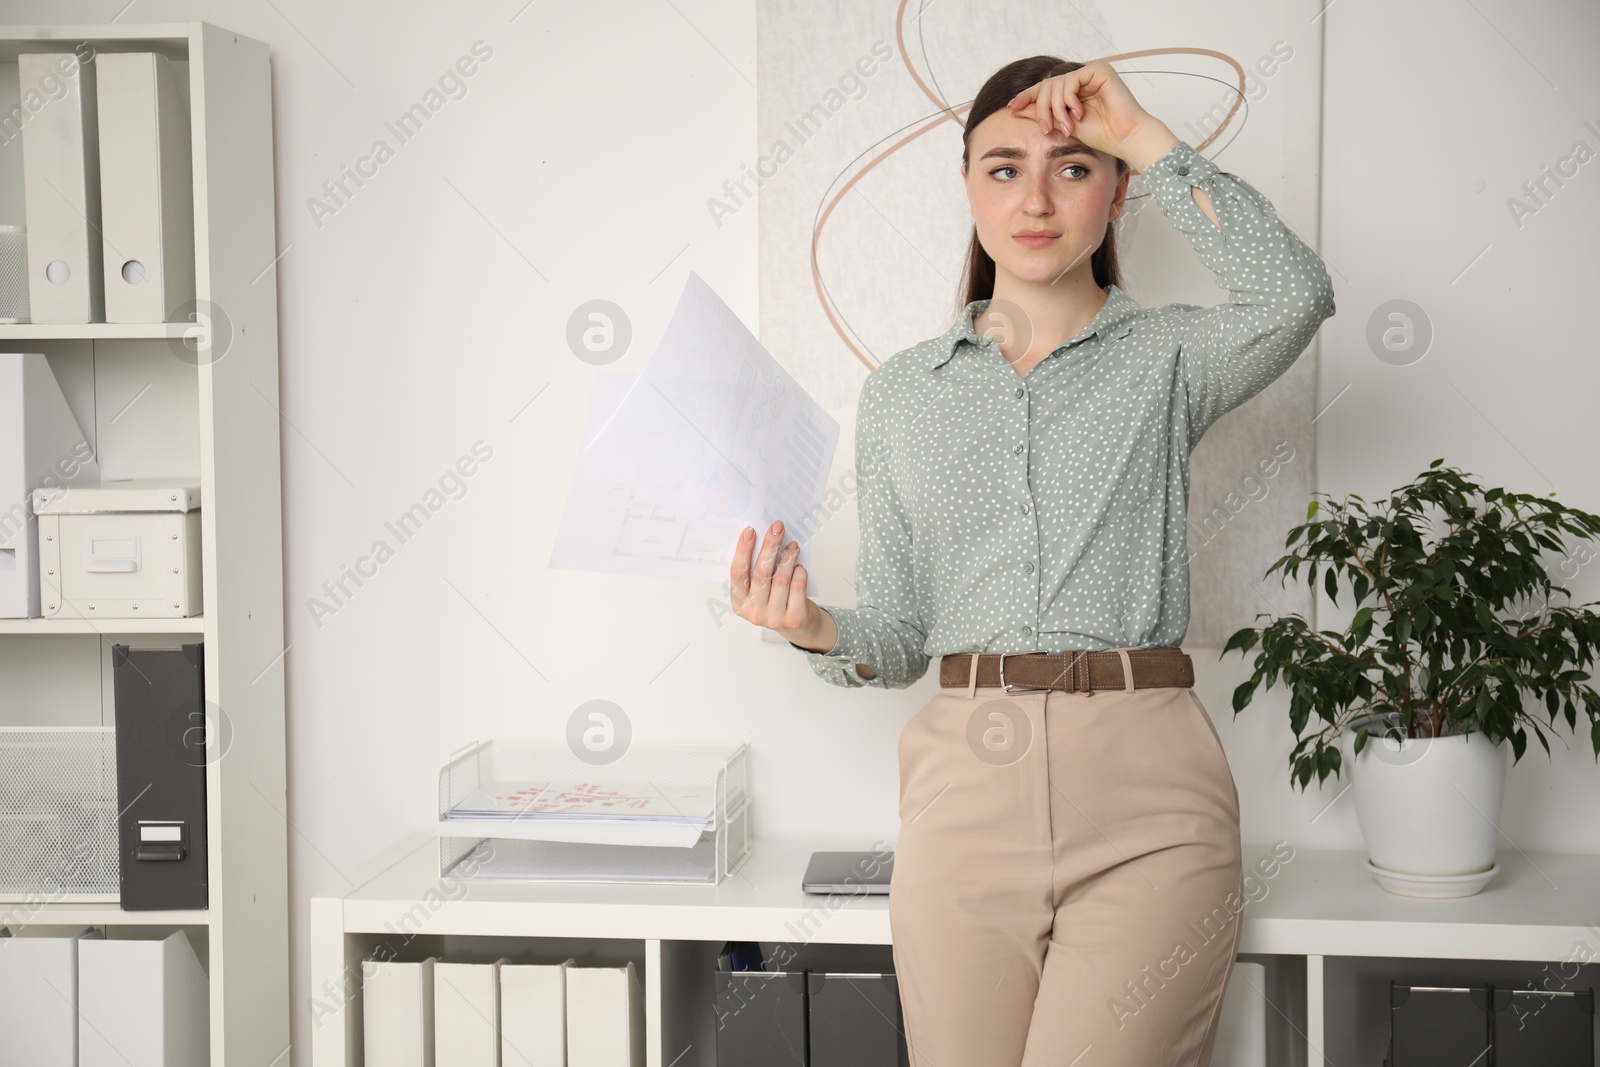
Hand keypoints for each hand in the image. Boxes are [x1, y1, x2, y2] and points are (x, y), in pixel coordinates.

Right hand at [730, 520, 822, 643]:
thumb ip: (756, 572)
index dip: (743, 551)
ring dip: (787, 557)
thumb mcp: (759, 591)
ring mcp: (773, 618)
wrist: (798, 627)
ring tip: (792, 546)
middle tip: (777, 528)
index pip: (738, 574)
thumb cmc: (777, 602)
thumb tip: (763, 538)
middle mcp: (754, 612)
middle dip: (769, 546)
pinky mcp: (793, 618)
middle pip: (760, 573)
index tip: (750, 531)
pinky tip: (799, 566)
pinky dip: (799, 572)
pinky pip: (797, 587)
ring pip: (780, 579)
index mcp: (739, 603)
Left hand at [1005, 62, 1155, 162]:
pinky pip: (1072, 80)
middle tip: (1047, 129)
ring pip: (1057, 84)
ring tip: (1067, 127)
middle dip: (1042, 109)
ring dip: (1056, 109)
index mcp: (1073, 90)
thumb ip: (1041, 115)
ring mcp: (1091, 72)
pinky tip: (1078, 114)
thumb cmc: (1100, 135)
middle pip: (1047, 85)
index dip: (1027, 96)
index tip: (1011, 107)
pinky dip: (1069, 100)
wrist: (1124, 139)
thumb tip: (1014, 107)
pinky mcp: (1100, 70)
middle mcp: (1081, 78)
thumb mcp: (1062, 125)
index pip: (1044, 88)